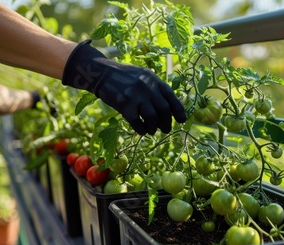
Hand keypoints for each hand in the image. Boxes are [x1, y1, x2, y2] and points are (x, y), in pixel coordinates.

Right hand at [62, 40, 186, 134]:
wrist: (101, 74)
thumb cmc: (124, 77)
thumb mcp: (143, 76)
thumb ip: (155, 88)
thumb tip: (168, 109)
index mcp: (154, 79)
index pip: (171, 96)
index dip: (179, 110)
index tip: (182, 120)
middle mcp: (147, 86)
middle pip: (164, 110)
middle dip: (167, 123)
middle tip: (166, 129)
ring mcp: (135, 95)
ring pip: (152, 118)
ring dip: (154, 128)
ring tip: (152, 130)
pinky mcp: (124, 105)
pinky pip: (137, 123)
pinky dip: (142, 130)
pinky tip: (142, 131)